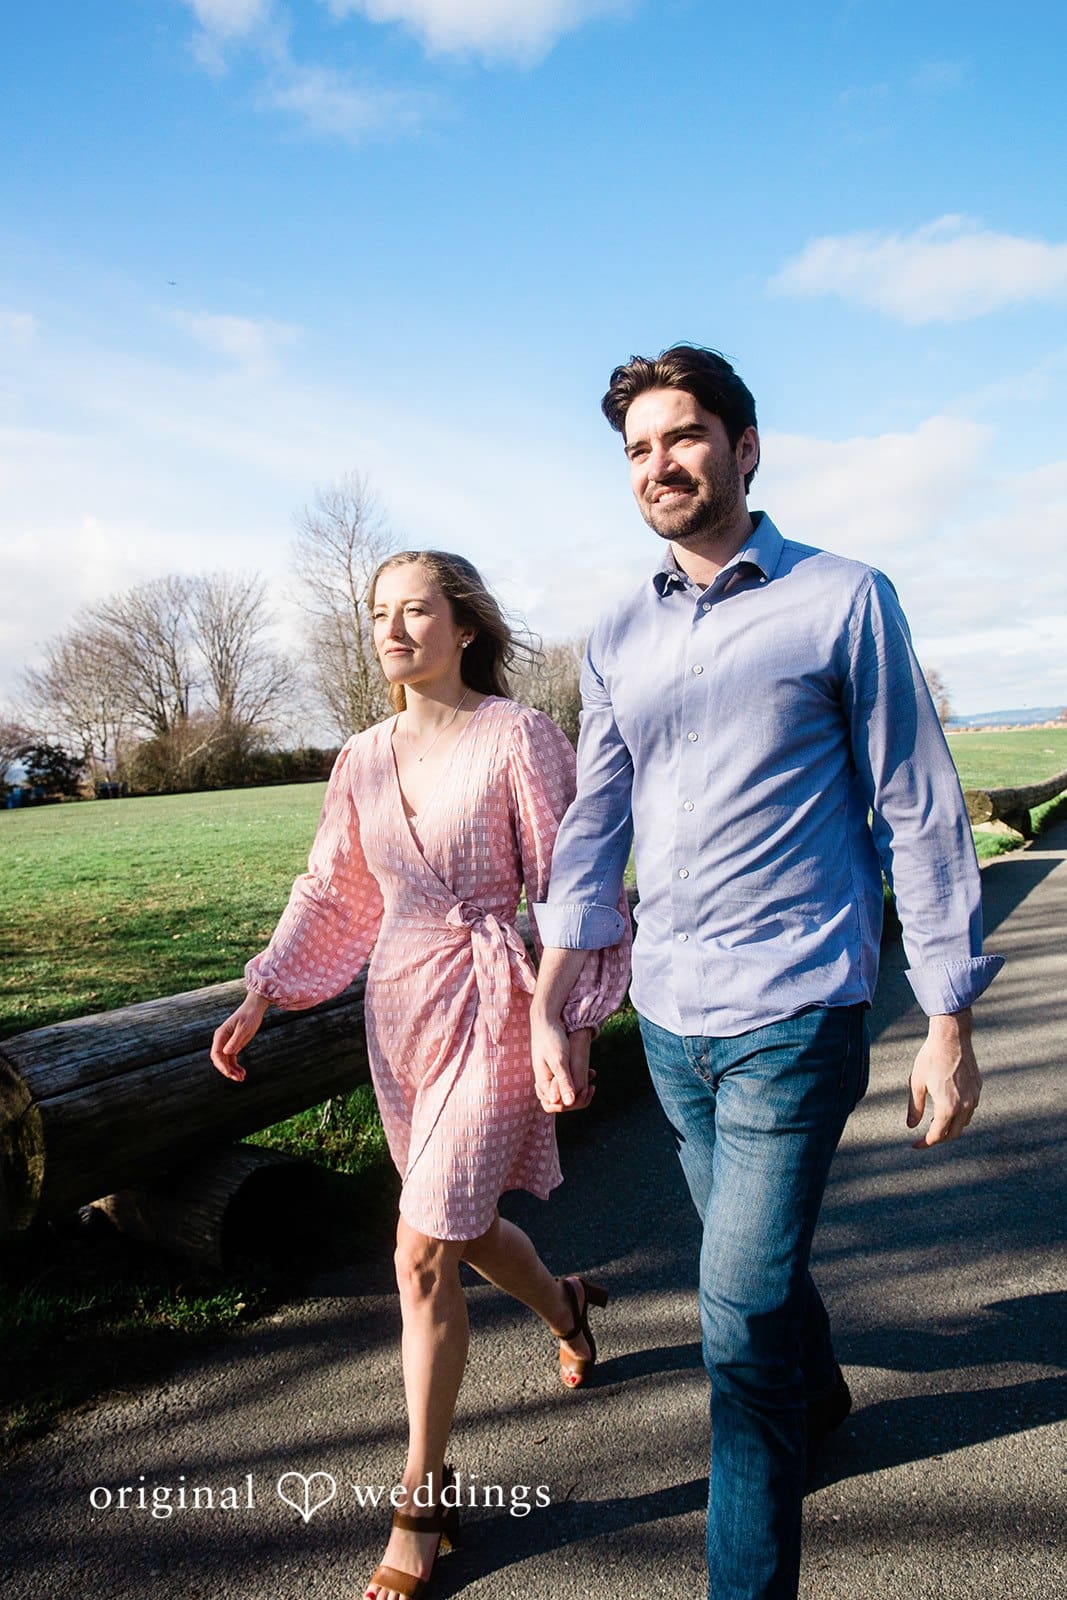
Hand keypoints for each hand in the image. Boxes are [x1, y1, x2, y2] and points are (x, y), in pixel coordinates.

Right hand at [210, 992, 269, 1081]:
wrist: (254, 1008)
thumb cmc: (249, 1016)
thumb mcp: (244, 1028)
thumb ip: (235, 1040)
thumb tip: (225, 1052)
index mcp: (220, 1035)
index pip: (216, 1054)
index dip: (221, 1065)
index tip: (229, 1073)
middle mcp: (221, 1040)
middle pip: (219, 1060)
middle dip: (227, 1070)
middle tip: (238, 1078)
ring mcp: (227, 1043)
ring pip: (226, 1061)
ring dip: (232, 1071)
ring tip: (241, 1078)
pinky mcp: (233, 1045)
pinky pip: (232, 1059)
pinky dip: (236, 1067)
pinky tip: (242, 1073)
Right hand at [531, 1015, 595, 1113]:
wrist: (546, 1020)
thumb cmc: (551, 1039)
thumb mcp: (559, 1060)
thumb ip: (564, 1082)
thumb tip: (569, 1103)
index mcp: (543, 1083)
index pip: (556, 1106)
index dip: (572, 1104)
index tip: (586, 1090)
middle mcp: (544, 1083)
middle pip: (559, 1104)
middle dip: (577, 1100)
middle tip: (591, 1089)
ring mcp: (549, 1076)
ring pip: (564, 1094)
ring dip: (579, 1092)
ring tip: (592, 1084)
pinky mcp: (555, 1069)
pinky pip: (566, 1082)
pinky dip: (578, 1081)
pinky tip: (591, 1073)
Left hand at [907, 1010, 980, 1148]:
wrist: (952, 1038)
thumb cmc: (931, 1058)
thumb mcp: (917, 1083)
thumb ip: (914, 1108)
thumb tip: (911, 1126)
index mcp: (948, 1107)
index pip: (938, 1135)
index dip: (925, 1143)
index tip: (916, 1145)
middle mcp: (965, 1106)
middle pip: (954, 1134)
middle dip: (939, 1138)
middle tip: (926, 1137)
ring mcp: (974, 1098)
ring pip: (964, 1122)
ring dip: (951, 1126)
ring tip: (936, 1121)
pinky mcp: (978, 1088)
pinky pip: (971, 1109)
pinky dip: (960, 1114)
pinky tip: (949, 1106)